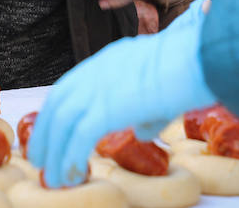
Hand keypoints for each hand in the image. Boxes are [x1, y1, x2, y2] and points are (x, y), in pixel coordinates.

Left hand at [29, 0, 215, 188]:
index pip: (71, 86)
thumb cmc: (190, 71)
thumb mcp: (161, 91)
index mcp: (109, 61)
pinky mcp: (107, 107)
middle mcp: (98, 70)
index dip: (58, 112)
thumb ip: (146, 111)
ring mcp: (100, 86)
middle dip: (46, 133)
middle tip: (41, 159)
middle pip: (58, 102)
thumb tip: (141, 131)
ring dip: (54, 152)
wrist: (197, 59)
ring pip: (62, 121)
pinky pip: (78, 137)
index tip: (52, 133)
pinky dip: (70, 158)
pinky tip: (70, 176)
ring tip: (52, 177)